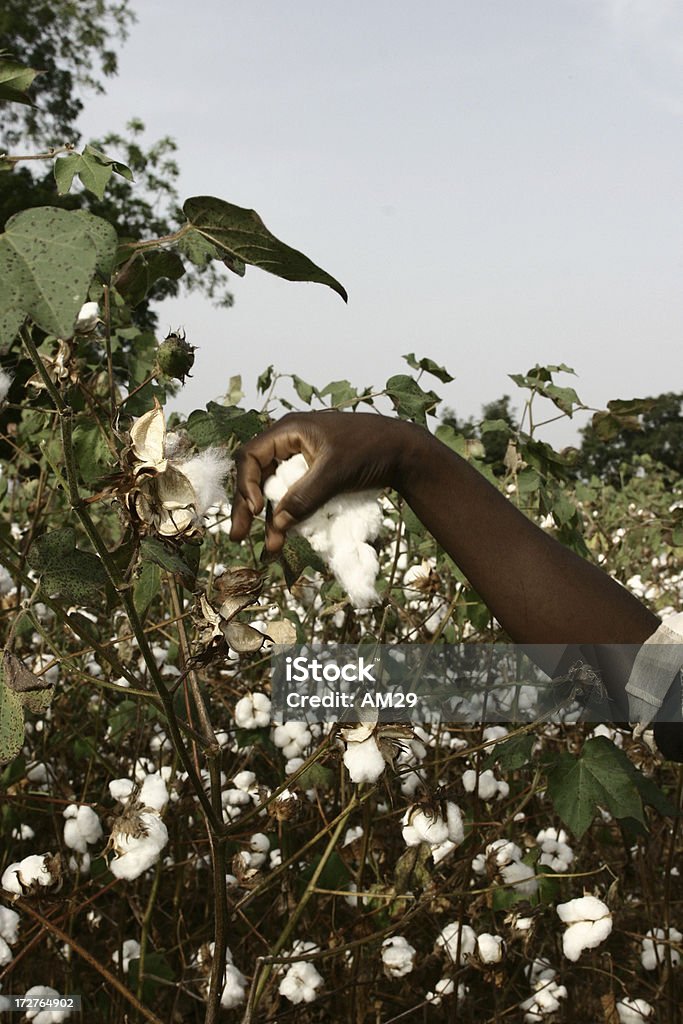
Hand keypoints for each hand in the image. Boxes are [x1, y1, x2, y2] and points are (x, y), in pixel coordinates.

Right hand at [230, 411, 423, 551]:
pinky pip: (293, 495)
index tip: (253, 510)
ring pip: (275, 489)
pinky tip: (287, 536)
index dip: (246, 484)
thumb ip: (304, 497)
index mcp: (289, 430)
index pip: (251, 456)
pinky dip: (290, 515)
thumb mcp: (335, 473)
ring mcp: (302, 459)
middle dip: (248, 506)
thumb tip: (278, 523)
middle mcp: (290, 442)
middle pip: (257, 474)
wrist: (405, 452)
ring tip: (272, 547)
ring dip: (271, 518)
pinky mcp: (315, 474)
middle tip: (239, 536)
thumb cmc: (371, 450)